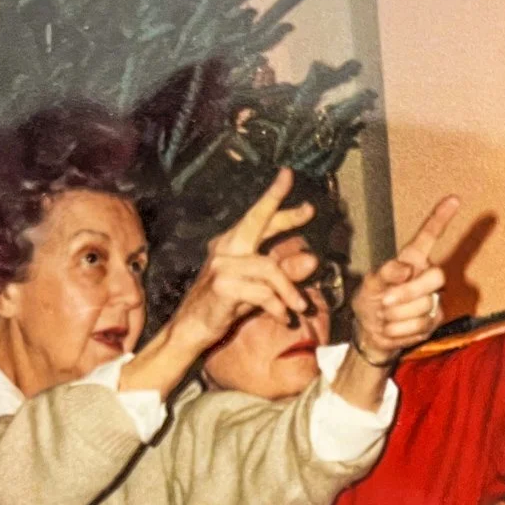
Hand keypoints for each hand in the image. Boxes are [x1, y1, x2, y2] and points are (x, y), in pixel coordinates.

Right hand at [164, 168, 315, 354]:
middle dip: (284, 213)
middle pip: (257, 221)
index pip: (257, 216)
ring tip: (300, 306)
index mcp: (232, 244)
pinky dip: (276, 306)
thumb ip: (283, 272)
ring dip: (289, 290)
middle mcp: (225, 248)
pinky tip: (283, 318)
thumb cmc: (224, 305)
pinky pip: (262, 292)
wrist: (192, 329)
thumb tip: (312, 260)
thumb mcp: (259, 286)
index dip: (274, 197)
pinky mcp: (222, 286)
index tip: (288, 175)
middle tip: (310, 209)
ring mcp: (221, 266)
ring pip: (269, 268)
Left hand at [349, 195, 460, 364]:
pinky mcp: (434, 320)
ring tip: (385, 316)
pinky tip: (392, 328)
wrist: (371, 332)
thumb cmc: (371, 300)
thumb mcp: (370, 284)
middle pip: (436, 277)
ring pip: (425, 306)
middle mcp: (427, 275)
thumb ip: (385, 274)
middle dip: (408, 293)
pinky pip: (421, 324)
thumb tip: (405, 269)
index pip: (429, 235)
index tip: (454, 199)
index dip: (441, 218)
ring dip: (397, 316)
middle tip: (385, 302)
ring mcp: (433, 298)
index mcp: (412, 259)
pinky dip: (400, 330)